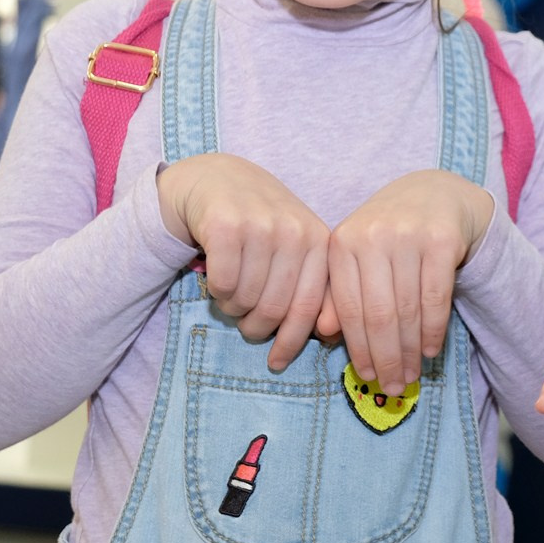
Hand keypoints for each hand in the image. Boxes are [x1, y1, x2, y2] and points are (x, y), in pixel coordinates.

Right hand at [158, 154, 330, 369]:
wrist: (217, 179)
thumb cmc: (261, 224)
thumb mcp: (295, 247)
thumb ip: (313, 285)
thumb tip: (328, 337)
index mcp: (319, 241)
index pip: (309, 307)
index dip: (291, 342)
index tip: (277, 364)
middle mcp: (294, 230)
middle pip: (273, 309)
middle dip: (255, 328)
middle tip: (246, 324)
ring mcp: (260, 225)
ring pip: (245, 299)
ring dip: (232, 308)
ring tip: (231, 294)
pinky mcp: (225, 224)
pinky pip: (221, 283)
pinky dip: (216, 291)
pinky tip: (217, 278)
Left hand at [322, 170, 494, 395]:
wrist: (435, 194)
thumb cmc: (389, 235)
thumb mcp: (358, 258)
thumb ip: (340, 293)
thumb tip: (325, 336)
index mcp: (342, 242)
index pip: (349, 308)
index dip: (358, 348)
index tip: (367, 377)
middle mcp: (372, 236)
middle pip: (378, 314)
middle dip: (386, 358)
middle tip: (392, 387)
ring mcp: (408, 235)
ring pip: (408, 310)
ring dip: (411, 351)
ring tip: (411, 376)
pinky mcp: (442, 239)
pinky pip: (436, 298)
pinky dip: (433, 331)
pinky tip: (431, 351)